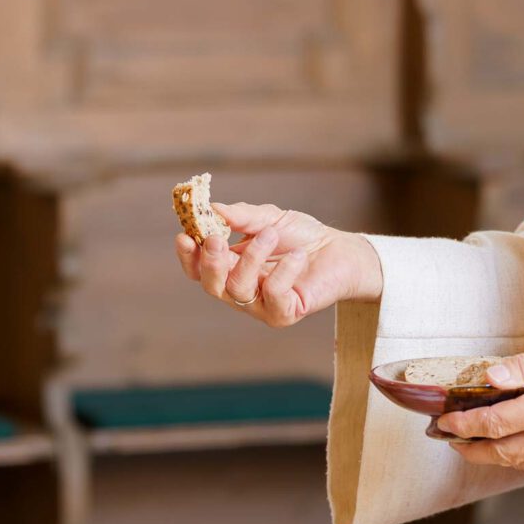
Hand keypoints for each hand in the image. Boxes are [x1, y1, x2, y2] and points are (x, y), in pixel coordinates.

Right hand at [174, 202, 382, 326]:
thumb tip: (212, 208)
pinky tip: (298, 256)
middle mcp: (239, 290)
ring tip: (271, 234)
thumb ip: (241, 216)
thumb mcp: (269, 218)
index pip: (198, 268)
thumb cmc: (301, 236)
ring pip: (238, 289)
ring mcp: (260, 306)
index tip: (184, 235)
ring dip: (252, 258)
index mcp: (229, 267)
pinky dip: (283, 272)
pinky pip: (272, 295)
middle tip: (216, 239)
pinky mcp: (282, 314)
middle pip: (211, 285)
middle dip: (210, 262)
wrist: (339, 250)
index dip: (188, 255)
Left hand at [437, 337, 523, 469]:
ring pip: (518, 461)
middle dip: (469, 448)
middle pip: (501, 453)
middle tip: (447, 438)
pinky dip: (516, 453)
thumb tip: (489, 377)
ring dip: (490, 454)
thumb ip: (523, 366)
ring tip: (468, 441)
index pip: (495, 423)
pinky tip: (505, 440)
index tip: (444, 422)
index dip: (465, 425)